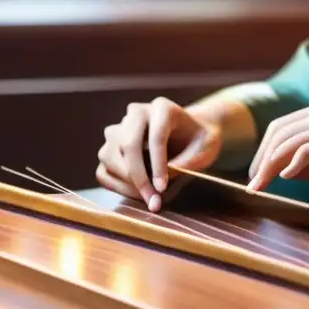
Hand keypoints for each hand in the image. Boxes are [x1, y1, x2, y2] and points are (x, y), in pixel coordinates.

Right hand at [97, 97, 221, 210]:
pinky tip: (137, 194)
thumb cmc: (200, 140)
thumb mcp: (206, 149)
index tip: (162, 188)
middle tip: (153, 200)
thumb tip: (158, 184)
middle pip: (128, 144)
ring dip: (126, 182)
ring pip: (109, 156)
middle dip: (139, 177)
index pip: (155, 136)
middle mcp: (136, 113)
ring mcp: (119, 128)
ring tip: (148, 197)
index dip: (158, 165)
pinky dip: (116, 186)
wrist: (190, 134)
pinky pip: (103, 170)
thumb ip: (185, 163)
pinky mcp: (111, 146)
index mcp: (162, 108)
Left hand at [246, 98, 308, 191]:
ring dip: (270, 165)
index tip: (256, 173)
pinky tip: (285, 178)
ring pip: (290, 140)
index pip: (283, 125)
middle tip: (251, 183)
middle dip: (261, 158)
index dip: (264, 149)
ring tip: (260, 185)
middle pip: (280, 131)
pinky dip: (293, 164)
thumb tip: (283, 172)